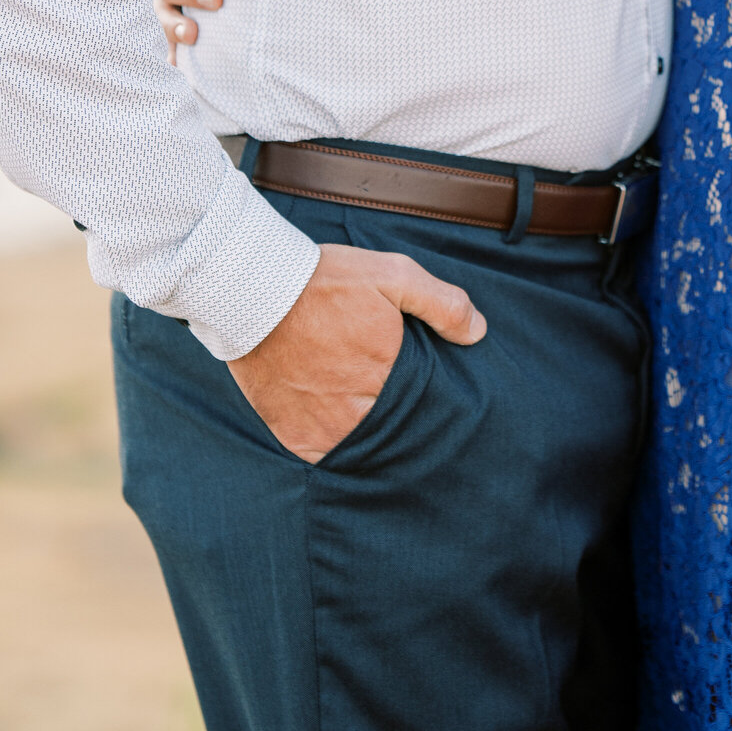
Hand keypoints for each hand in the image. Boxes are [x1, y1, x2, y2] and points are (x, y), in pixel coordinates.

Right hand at [231, 242, 486, 461]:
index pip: (425, 404)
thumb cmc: (325, 281)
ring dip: (370, 434)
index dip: (428, 397)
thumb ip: (441, 303)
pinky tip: (341, 426)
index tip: (423, 386)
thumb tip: (478, 331)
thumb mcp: (393, 274)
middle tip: (393, 398)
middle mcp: (360, 410)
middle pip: (395, 428)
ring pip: (364, 446)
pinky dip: (336, 444)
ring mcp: (325, 429)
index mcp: (390, 373)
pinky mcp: (295, 436)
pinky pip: (326, 456)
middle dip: (400, 416)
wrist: (253, 292)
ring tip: (370, 414)